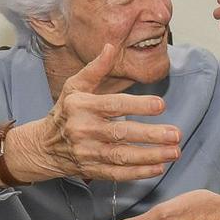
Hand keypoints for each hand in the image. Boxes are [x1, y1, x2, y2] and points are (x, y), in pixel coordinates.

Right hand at [7, 43, 180, 184]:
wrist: (43, 146)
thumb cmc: (65, 111)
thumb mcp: (75, 86)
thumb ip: (96, 68)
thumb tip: (111, 45)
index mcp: (81, 106)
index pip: (113, 105)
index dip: (138, 105)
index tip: (161, 105)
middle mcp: (83, 130)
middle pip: (121, 133)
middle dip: (150, 135)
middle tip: (176, 134)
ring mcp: (87, 153)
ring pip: (122, 156)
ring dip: (150, 156)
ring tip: (174, 152)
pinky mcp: (91, 170)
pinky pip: (118, 174)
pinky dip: (138, 173)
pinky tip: (158, 168)